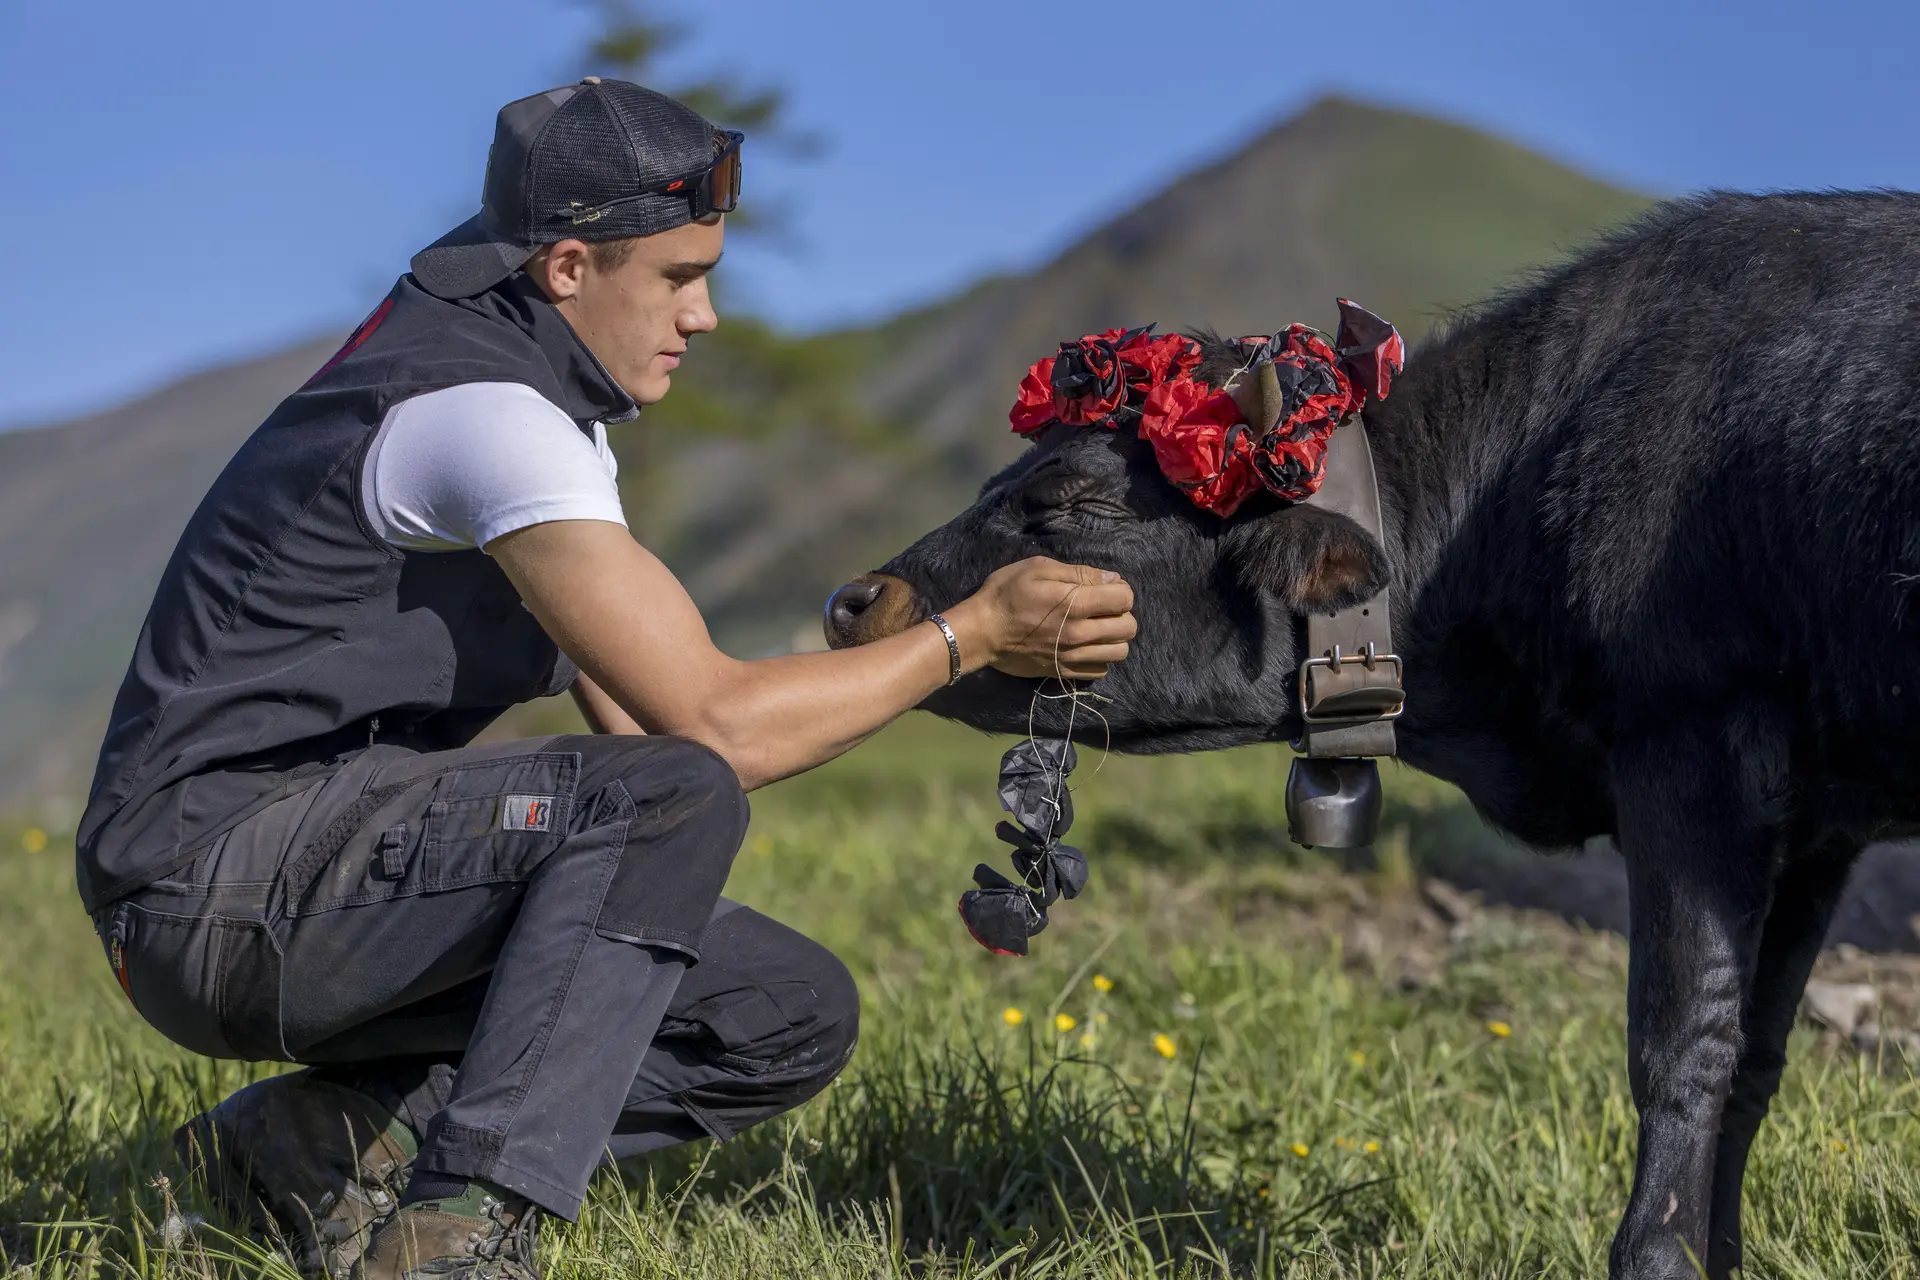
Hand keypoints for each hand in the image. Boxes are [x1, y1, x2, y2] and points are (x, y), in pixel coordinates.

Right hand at [943, 557, 1136, 680]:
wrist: (981, 632)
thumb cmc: (1006, 594)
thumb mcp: (1037, 568)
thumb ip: (1078, 573)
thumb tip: (1111, 578)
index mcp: (1074, 603)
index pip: (1124, 599)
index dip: (1120, 589)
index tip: (1106, 587)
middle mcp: (1079, 633)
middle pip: (1129, 627)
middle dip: (1122, 613)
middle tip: (1104, 607)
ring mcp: (1072, 656)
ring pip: (1120, 652)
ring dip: (1115, 638)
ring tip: (1098, 628)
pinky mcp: (1064, 672)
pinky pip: (1100, 670)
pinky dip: (1100, 658)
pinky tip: (1086, 646)